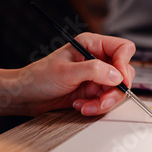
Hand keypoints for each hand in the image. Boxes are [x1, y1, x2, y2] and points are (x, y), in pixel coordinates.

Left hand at [15, 33, 135, 116]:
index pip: (122, 48)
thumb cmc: (39, 77)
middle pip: (124, 73)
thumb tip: (117, 75)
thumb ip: (93, 71)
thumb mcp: (66, 72)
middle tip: (101, 100)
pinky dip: (96, 107)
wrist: (26, 96)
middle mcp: (98, 59)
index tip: (119, 80)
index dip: (124, 64)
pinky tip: (81, 106)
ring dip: (103, 102)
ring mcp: (97, 77)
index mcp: (91, 45)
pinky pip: (106, 101)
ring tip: (85, 105)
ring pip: (116, 91)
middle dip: (113, 90)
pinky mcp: (94, 91)